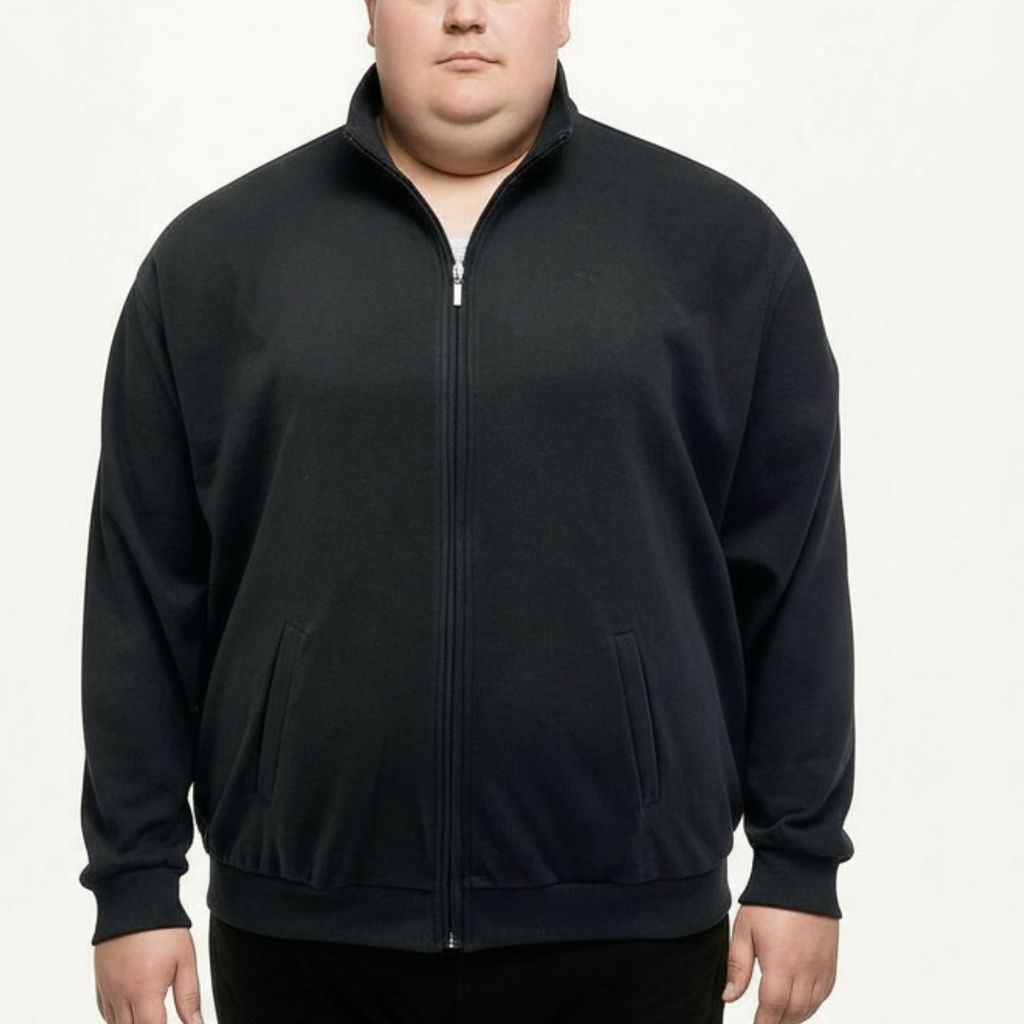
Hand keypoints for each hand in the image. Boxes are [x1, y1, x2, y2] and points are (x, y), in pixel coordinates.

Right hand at [94, 927, 204, 1023]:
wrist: (134, 900)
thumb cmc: (164, 929)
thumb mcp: (185, 960)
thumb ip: (189, 998)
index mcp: (144, 992)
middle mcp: (121, 995)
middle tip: (160, 1016)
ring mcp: (107, 990)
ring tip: (149, 1015)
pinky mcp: (100, 982)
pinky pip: (105, 1013)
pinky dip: (118, 1020)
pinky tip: (132, 1015)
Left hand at [720, 905, 837, 1022]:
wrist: (799, 878)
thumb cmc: (768, 902)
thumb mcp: (744, 931)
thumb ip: (737, 968)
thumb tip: (728, 997)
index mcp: (780, 964)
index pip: (772, 1008)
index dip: (763, 1023)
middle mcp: (805, 970)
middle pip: (793, 1012)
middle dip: (778, 1023)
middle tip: (765, 1023)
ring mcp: (821, 967)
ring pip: (810, 1007)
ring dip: (794, 1017)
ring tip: (779, 1019)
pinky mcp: (831, 962)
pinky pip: (824, 994)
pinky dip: (812, 1006)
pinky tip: (800, 1006)